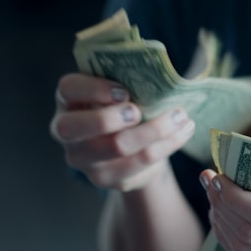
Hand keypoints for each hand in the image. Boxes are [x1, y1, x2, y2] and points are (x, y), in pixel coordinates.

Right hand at [50, 73, 194, 190]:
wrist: (131, 145)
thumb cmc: (124, 106)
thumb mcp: (119, 89)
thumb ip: (127, 79)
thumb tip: (157, 72)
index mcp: (68, 100)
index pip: (68, 89)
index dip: (93, 88)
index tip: (124, 91)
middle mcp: (67, 131)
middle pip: (76, 127)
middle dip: (110, 118)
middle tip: (139, 111)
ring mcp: (84, 159)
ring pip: (116, 147)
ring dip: (154, 130)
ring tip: (180, 116)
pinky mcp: (107, 178)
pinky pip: (140, 163)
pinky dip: (167, 145)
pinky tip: (183, 131)